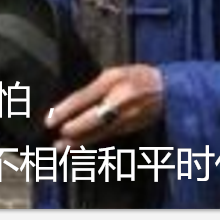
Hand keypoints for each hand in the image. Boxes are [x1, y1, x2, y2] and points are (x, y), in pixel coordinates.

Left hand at [45, 64, 163, 149]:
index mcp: (113, 80)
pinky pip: (107, 136)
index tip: (50, 120)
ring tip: (62, 147)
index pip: (85, 97)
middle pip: (93, 119)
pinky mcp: (131, 128)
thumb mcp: (113, 73)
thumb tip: (72, 105)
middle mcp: (120, 100)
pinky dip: (92, 141)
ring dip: (80, 140)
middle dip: (74, 129)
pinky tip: (79, 146)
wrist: (169, 90)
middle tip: (56, 136)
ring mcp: (127, 117)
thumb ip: (94, 88)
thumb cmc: (136, 76)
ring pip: (99, 132)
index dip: (65, 110)